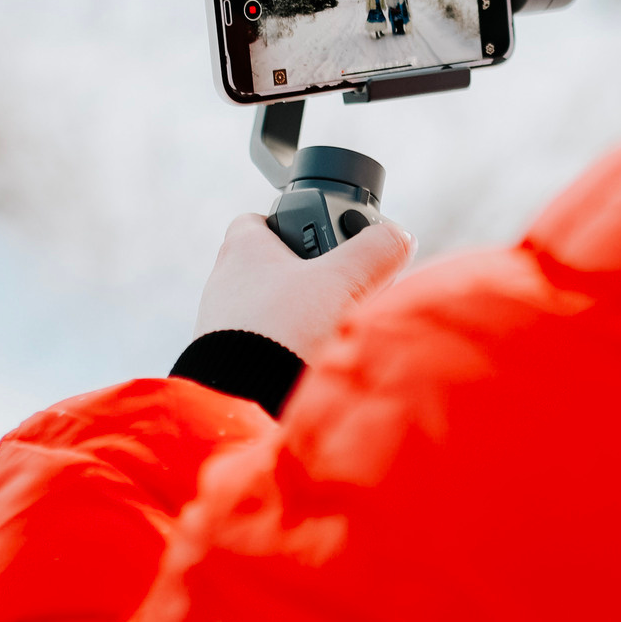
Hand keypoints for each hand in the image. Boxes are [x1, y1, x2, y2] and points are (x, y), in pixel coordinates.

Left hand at [194, 212, 413, 362]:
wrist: (246, 401)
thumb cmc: (286, 330)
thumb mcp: (344, 281)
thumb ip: (375, 251)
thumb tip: (398, 238)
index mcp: (243, 250)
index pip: (262, 219)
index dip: (296, 222)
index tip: (326, 237)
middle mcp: (225, 284)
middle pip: (274, 266)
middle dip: (310, 275)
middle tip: (345, 287)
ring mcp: (222, 327)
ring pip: (270, 309)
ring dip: (302, 316)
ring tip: (334, 330)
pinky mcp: (226, 363)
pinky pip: (262, 345)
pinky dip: (288, 348)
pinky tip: (312, 361)